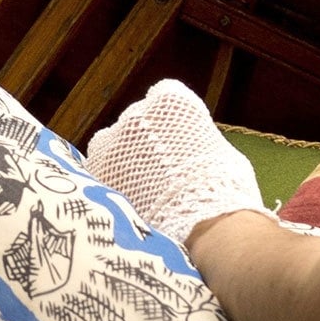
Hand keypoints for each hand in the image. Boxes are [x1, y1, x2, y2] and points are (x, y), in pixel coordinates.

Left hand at [84, 79, 269, 244]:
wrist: (201, 222)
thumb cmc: (222, 187)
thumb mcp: (220, 152)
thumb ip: (198, 142)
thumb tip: (196, 152)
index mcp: (170, 102)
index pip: (163, 98)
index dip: (169, 122)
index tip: (175, 141)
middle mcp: (136, 114)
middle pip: (134, 123)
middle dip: (143, 142)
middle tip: (157, 171)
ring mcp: (112, 143)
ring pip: (110, 146)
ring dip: (120, 161)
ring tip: (139, 190)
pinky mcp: (97, 174)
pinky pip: (99, 173)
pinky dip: (109, 184)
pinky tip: (126, 202)